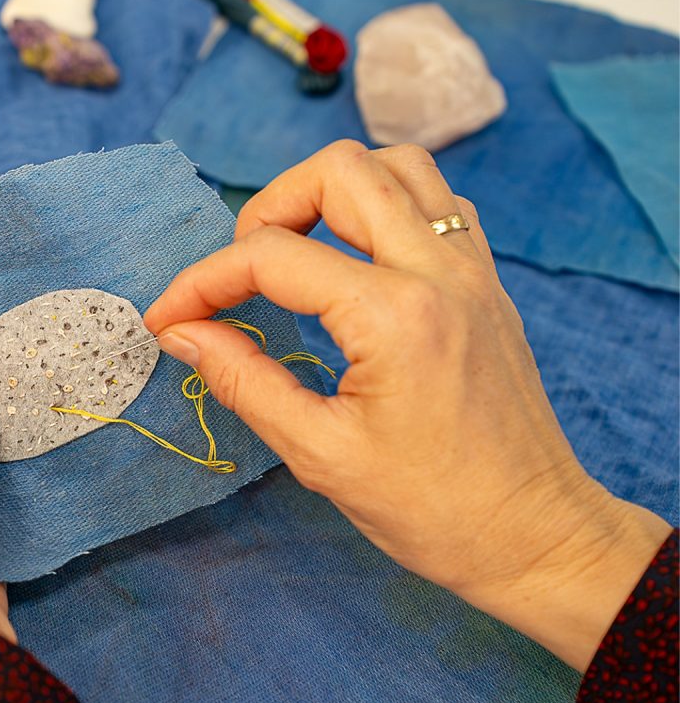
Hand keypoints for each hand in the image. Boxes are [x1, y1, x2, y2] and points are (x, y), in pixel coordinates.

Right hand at [144, 140, 671, 670]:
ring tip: (296, 252)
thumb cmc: (432, 511)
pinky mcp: (488, 283)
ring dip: (331, 192)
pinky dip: (384, 207)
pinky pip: (436, 200)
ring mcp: (473, 269)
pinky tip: (355, 259)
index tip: (168, 320)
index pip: (272, 257)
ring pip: (396, 166)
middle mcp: (439, 270)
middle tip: (240, 272)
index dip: (201, 283)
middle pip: (339, 171)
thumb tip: (182, 334)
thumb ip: (243, 381)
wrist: (533, 536)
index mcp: (394, 315)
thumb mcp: (320, 455)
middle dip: (268, 208)